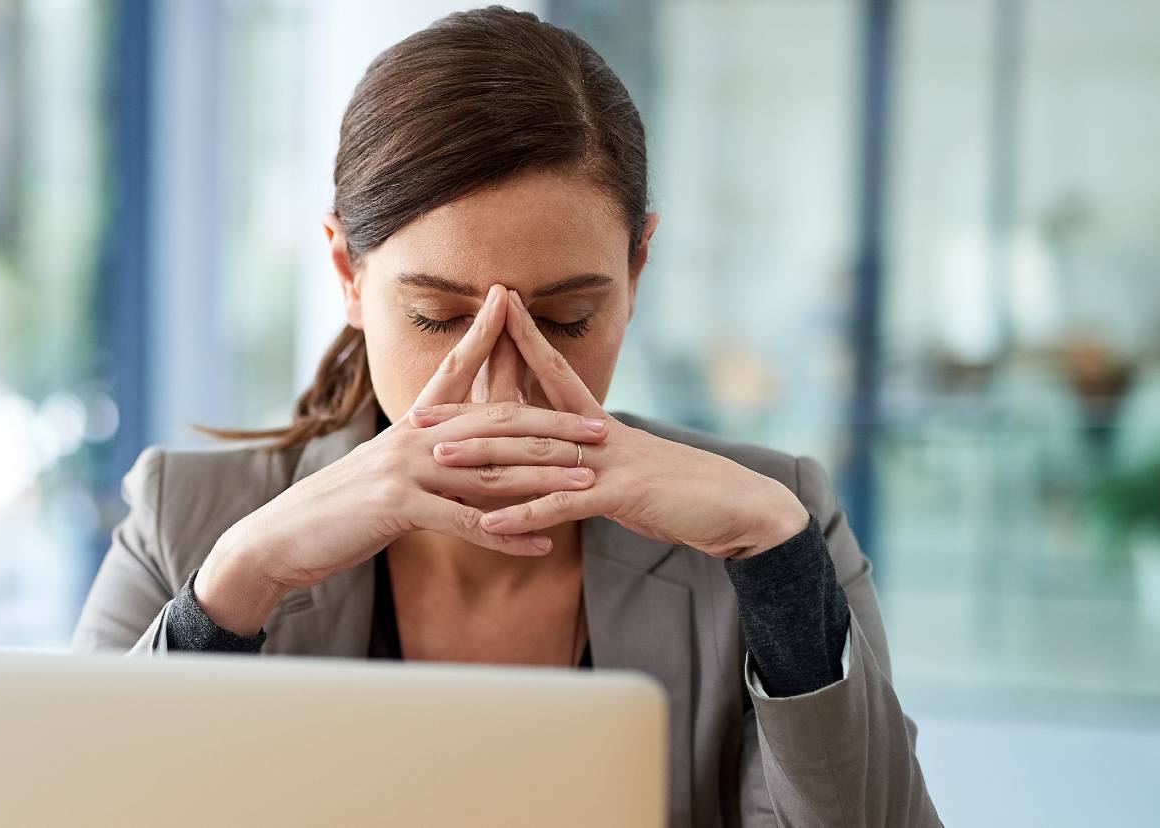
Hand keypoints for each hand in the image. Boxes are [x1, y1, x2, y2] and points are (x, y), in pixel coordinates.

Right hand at [195, 285, 609, 633]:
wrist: (281, 538)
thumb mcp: (382, 475)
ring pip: (489, 470)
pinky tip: (543, 543)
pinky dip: (507, 535)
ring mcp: (404, 469)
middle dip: (552, 424)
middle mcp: (411, 438)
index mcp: (410, 426)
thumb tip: (457, 457)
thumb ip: (423, 461)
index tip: (511, 303)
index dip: (485, 337)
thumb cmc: (335, 511)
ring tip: (589, 484)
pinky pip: (465, 522)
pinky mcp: (398, 507)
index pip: (454, 371)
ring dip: (544, 480)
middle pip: (495, 422)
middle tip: (599, 427)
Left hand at [414, 289, 809, 560]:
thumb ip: (591, 462)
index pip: (552, 373)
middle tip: (418, 413)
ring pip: (534, 455)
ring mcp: (610, 461)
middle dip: (469, 414)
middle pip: (523, 414)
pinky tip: (489, 527)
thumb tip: (559, 462)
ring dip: (483, 460)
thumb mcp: (629, 469)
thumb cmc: (683, 492)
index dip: (518, 346)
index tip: (485, 323)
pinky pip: (562, 505)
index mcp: (598, 423)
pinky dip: (524, 516)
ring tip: (437, 461)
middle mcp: (598, 433)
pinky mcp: (622, 494)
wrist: (741, 507)